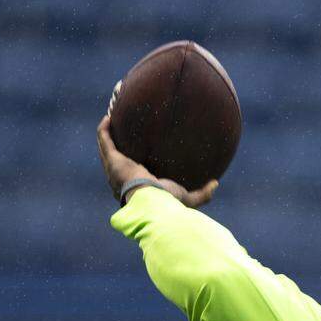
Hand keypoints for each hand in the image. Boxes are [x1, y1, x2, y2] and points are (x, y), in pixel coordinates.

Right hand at [96, 116, 218, 207]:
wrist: (153, 201)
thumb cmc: (168, 203)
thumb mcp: (187, 198)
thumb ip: (202, 193)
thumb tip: (216, 183)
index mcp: (135, 188)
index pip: (131, 175)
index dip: (131, 163)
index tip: (138, 150)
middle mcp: (120, 179)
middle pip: (115, 159)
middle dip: (116, 145)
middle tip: (122, 130)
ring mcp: (114, 169)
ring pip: (106, 148)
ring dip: (107, 133)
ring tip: (112, 118)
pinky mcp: (112, 160)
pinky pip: (104, 140)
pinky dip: (104, 129)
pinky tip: (109, 117)